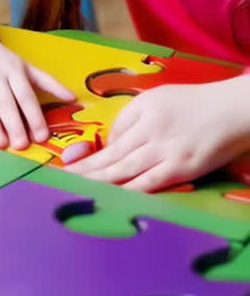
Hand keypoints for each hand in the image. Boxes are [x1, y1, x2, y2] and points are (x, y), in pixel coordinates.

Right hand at [0, 20, 74, 150]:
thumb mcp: (26, 67)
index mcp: (14, 72)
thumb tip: (74, 98)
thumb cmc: (2, 60)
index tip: (42, 136)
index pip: (26, 96)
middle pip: (6, 103)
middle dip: (14, 125)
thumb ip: (49, 83)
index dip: (34, 116)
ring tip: (0, 144)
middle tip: (22, 145)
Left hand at [64, 76, 249, 191]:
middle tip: (62, 179)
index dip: (94, 151)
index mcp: (144, 109)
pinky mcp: (181, 169)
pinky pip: (150, 182)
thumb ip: (134, 115)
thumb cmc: (195, 102)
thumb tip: (114, 142)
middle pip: (112, 153)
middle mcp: (151, 130)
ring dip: (99, 181)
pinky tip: (112, 198)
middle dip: (86, 168)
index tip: (75, 163)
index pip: (113, 133)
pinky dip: (129, 191)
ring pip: (126, 169)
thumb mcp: (160, 96)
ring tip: (78, 190)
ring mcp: (166, 152)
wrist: (232, 110)